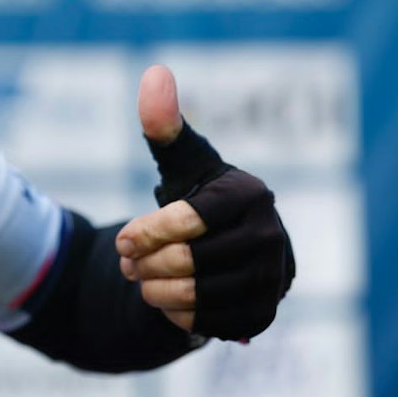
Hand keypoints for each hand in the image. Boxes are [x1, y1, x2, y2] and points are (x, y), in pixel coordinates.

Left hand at [115, 66, 294, 340]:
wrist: (229, 248)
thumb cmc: (199, 197)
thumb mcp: (181, 162)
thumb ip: (163, 125)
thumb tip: (154, 73)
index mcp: (250, 194)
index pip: (189, 218)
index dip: (148, 232)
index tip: (125, 240)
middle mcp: (270, 236)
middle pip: (188, 261)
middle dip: (147, 264)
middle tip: (129, 263)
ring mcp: (273, 279)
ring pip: (196, 295)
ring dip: (155, 290)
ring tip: (142, 279)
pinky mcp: (264, 314)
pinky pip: (209, 323)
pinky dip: (176, 314)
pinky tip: (167, 299)